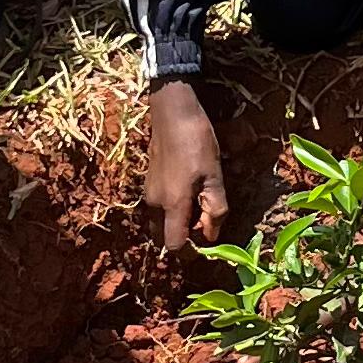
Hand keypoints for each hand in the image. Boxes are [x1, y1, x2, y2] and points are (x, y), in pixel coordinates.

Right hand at [146, 82, 227, 249]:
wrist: (172, 111)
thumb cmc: (196, 142)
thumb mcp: (214, 176)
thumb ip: (214, 210)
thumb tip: (211, 236)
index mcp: (172, 205)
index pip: (174, 246)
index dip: (191, 251)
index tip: (206, 241)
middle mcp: (155, 204)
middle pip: (165, 237)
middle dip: (184, 237)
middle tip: (204, 220)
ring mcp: (148, 193)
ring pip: (160, 222)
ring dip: (178, 222)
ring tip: (199, 202)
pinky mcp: (148, 182)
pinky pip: (158, 208)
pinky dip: (172, 209)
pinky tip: (188, 189)